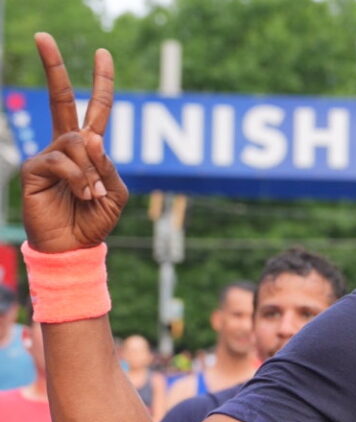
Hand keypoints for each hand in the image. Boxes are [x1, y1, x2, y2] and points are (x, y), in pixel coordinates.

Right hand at [20, 33, 127, 253]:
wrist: (74, 246)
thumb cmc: (95, 218)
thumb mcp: (116, 192)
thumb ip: (109, 166)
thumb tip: (91, 138)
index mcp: (91, 147)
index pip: (96, 108)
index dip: (101, 82)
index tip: (104, 54)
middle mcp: (67, 145)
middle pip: (60, 98)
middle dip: (54, 67)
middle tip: (42, 36)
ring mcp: (48, 154)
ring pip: (76, 142)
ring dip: (91, 171)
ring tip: (93, 195)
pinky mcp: (33, 168)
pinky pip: (62, 161)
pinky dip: (79, 178)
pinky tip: (82, 194)